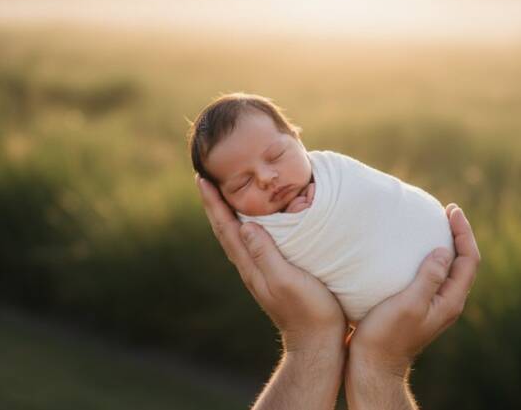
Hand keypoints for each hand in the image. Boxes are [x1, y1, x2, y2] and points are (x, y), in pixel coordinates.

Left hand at [195, 175, 344, 352]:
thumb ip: (266, 254)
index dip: (214, 203)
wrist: (318, 343)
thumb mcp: (287, 280)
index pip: (226, 227)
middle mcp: (251, 268)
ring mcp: (262, 273)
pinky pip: (254, 243)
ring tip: (226, 192)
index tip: (202, 178)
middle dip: (215, 203)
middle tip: (207, 177)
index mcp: (251, 265)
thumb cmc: (309, 311)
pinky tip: (256, 221)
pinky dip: (248, 224)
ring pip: (238, 236)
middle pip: (226, 229)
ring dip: (229, 212)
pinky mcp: (275, 275)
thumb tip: (244, 226)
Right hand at [346, 203, 479, 404]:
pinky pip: (433, 275)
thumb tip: (445, 250)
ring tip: (432, 224)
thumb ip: (429, 277)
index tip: (451, 210)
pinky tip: (412, 250)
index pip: (469, 259)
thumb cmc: (386, 336)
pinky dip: (430, 257)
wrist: (372, 367)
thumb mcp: (409, 304)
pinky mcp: (420, 307)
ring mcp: (435, 306)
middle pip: (464, 262)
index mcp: (450, 300)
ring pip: (449, 269)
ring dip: (445, 244)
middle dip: (458, 234)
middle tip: (446, 211)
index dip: (464, 232)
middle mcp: (448, 302)